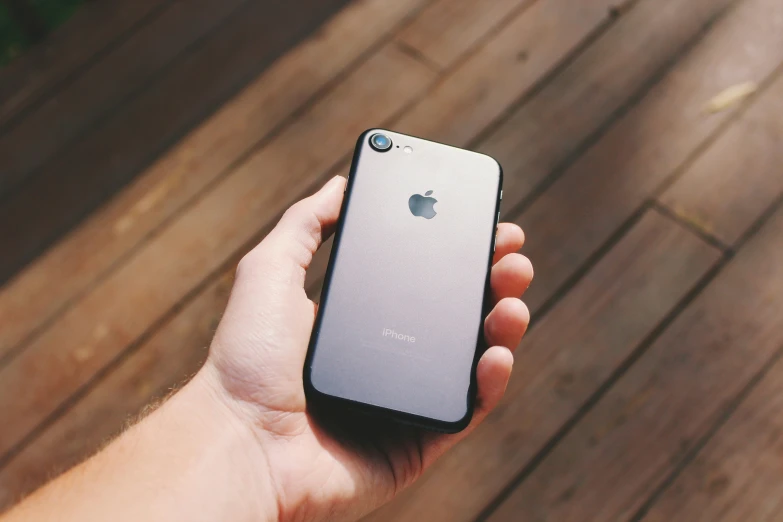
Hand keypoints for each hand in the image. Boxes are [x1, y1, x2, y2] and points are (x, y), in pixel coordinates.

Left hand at [202, 175, 532, 521]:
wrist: (241, 441)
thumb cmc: (247, 359)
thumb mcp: (269, 270)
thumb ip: (306, 223)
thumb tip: (341, 183)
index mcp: (361, 320)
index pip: (422, 280)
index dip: (456, 252)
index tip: (483, 224)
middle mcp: (388, 357)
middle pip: (455, 314)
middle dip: (490, 279)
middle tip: (511, 255)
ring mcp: (406, 399)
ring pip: (470, 358)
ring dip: (503, 323)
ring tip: (513, 295)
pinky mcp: (418, 440)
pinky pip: (467, 409)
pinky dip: (491, 381)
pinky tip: (497, 351)